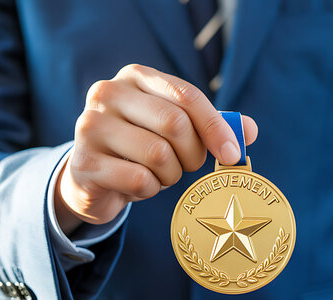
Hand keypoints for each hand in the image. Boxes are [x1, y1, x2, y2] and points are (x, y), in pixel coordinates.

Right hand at [54, 64, 257, 229]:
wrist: (93, 177)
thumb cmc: (140, 148)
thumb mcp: (174, 130)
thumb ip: (211, 126)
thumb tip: (249, 131)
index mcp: (135, 76)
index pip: (186, 95)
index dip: (215, 126)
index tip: (233, 153)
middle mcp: (107, 93)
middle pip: (174, 124)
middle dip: (193, 154)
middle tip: (189, 166)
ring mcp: (90, 126)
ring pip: (158, 155)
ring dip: (170, 174)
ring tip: (159, 174)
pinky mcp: (83, 163)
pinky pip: (139, 180)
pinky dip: (150, 190)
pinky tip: (137, 186)